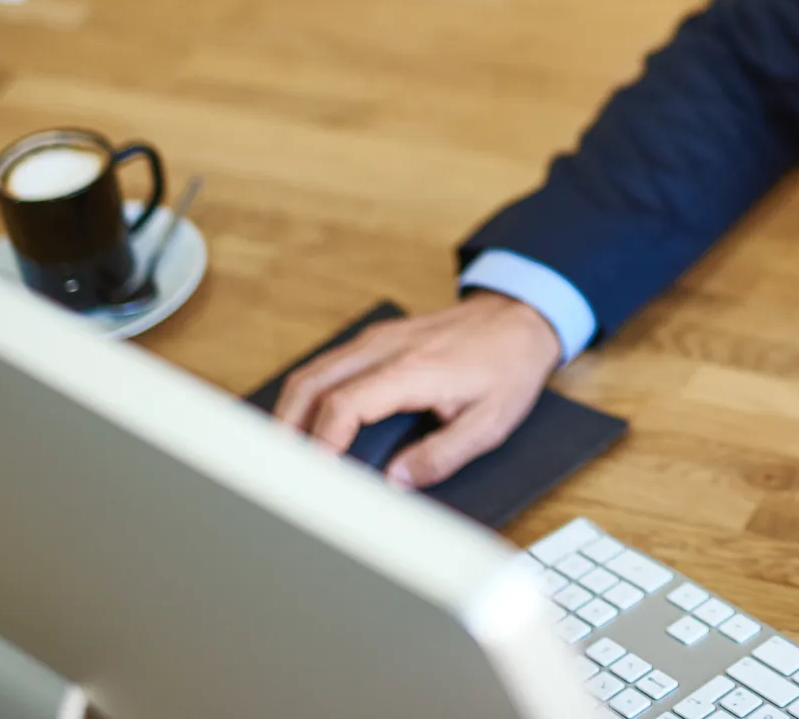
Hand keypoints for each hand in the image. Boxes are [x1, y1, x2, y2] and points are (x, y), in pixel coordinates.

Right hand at [270, 291, 562, 487]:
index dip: (322, 443)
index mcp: (412, 370)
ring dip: (292, 409)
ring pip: (315, 370)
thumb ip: (443, 455)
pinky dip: (309, 392)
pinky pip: (330, 363)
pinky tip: (308, 420)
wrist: (520, 316)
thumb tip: (396, 481)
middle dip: (287, 427)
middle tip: (278, 470)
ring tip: (284, 452)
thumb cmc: (509, 367)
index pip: (345, 405)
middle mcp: (386, 348)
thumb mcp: (491, 422)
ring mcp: (379, 339)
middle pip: (313, 384)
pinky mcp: (379, 338)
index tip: (313, 475)